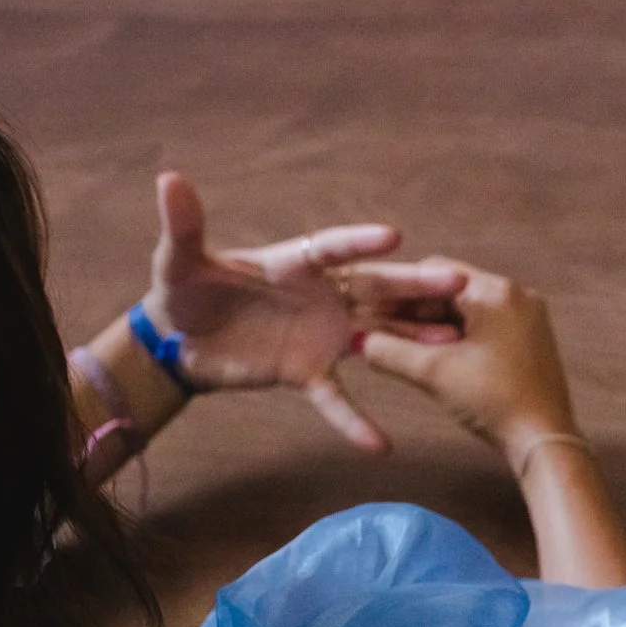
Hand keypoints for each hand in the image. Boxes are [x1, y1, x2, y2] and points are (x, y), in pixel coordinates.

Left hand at [143, 172, 466, 453]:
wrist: (176, 342)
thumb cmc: (183, 290)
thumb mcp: (178, 259)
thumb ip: (184, 225)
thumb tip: (169, 180)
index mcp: (292, 264)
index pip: (332, 249)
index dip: (359, 242)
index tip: (394, 238)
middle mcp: (319, 296)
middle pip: (374, 289)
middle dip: (414, 287)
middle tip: (456, 283)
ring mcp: (320, 336)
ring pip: (376, 336)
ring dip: (412, 342)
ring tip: (452, 346)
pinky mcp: (307, 373)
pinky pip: (337, 398)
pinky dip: (355, 422)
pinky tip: (380, 446)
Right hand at [358, 262, 580, 471]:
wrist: (544, 441)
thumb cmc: (494, 402)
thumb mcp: (432, 373)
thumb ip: (389, 351)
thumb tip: (359, 341)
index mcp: (496, 291)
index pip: (434, 272)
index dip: (398, 292)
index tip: (373, 311)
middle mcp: (519, 295)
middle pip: (453, 291)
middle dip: (417, 312)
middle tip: (384, 331)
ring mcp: (530, 318)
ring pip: (470, 312)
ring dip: (438, 327)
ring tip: (406, 348)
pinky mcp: (533, 340)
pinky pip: (488, 328)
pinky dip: (462, 339)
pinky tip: (440, 359)